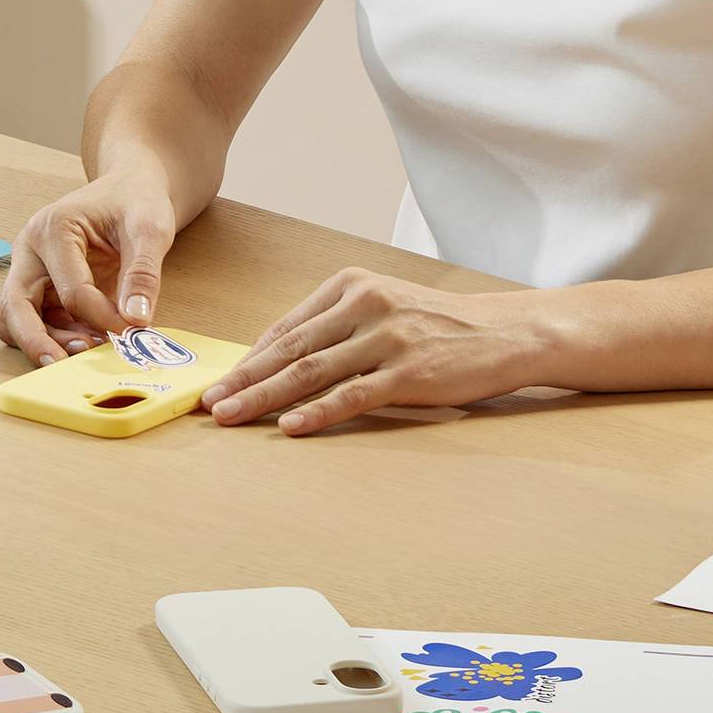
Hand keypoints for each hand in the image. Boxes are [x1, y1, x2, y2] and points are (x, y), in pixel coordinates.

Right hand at [0, 172, 178, 364]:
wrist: (128, 188)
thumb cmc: (135, 200)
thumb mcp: (150, 228)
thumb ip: (143, 273)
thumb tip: (136, 319)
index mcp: (53, 228)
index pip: (70, 290)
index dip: (102, 317)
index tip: (132, 330)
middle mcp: (30, 249)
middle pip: (14, 305)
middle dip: (36, 341)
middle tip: (65, 365)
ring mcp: (29, 269)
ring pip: (15, 319)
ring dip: (42, 342)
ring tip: (85, 351)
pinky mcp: (38, 287)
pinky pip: (33, 320)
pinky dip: (51, 337)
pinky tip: (85, 340)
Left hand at [204, 269, 556, 434]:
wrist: (504, 332)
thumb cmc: (437, 325)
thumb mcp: (382, 308)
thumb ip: (334, 327)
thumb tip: (277, 361)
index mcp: (351, 285)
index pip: (287, 328)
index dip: (248, 359)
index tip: (219, 382)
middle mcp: (364, 304)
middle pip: (290, 349)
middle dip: (243, 379)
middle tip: (208, 403)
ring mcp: (386, 338)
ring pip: (311, 372)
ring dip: (264, 398)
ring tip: (232, 417)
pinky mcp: (408, 371)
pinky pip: (352, 395)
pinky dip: (317, 412)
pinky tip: (290, 426)